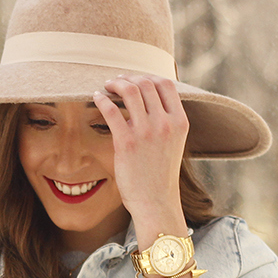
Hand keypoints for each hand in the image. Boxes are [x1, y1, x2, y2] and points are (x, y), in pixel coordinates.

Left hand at [93, 75, 188, 244]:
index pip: (166, 84)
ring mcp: (146, 132)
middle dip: (129, 77)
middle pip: (146, 83)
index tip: (136, 79)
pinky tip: (96, 97)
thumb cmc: (160, 175)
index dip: (148, 76)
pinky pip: (112, 110)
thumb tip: (151, 103)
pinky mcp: (126, 142)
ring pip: (130, 91)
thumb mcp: (173, 143)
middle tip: (116, 81)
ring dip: (115, 84)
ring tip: (107, 86)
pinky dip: (102, 99)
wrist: (156, 202)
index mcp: (180, 122)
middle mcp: (165, 123)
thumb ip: (166, 122)